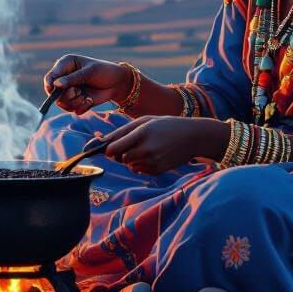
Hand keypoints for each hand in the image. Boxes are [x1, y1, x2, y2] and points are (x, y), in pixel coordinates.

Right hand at [43, 55, 129, 115]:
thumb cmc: (104, 72)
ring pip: (62, 103)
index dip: (49, 84)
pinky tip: (89, 101)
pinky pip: (72, 109)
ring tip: (85, 98)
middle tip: (78, 92)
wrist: (118, 83)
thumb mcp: (89, 72)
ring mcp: (70, 90)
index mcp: (65, 65)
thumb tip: (56, 85)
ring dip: (74, 102)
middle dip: (67, 95)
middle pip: (55, 93)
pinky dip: (81, 107)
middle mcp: (65, 78)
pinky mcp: (76, 101)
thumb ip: (72, 79)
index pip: (51, 76)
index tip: (52, 90)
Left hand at [96, 116, 225, 174]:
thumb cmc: (166, 125)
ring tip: (146, 147)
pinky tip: (154, 154)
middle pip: (121, 158)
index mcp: (141, 133)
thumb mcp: (144, 121)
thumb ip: (122, 131)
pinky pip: (140, 170)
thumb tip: (100, 141)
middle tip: (132, 144)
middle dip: (121, 153)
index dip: (108, 150)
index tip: (108, 148)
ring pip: (130, 165)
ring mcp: (153, 161)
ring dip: (132, 158)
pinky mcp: (158, 170)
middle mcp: (146, 149)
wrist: (193, 137)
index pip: (114, 148)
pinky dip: (142, 164)